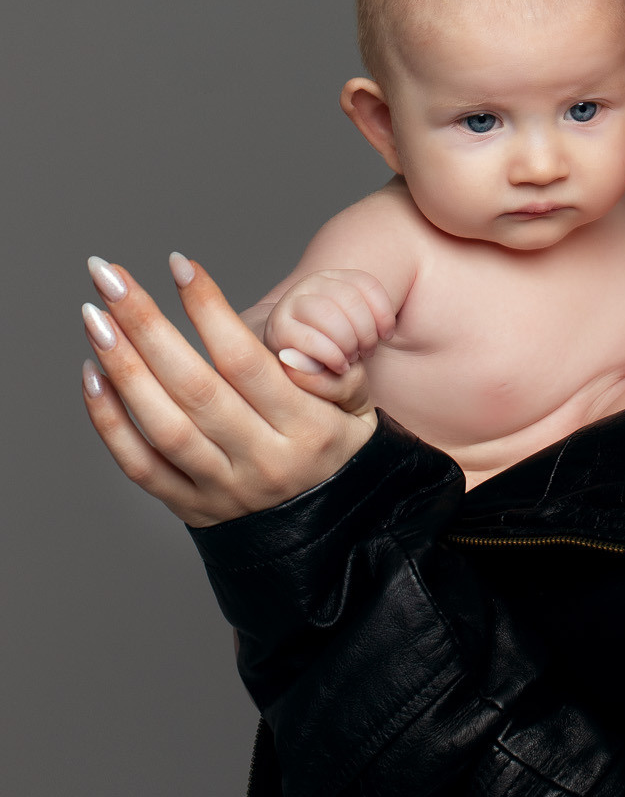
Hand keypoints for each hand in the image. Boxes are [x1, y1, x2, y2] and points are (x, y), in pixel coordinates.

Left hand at [81, 254, 377, 525]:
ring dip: (122, 368)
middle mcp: (262, 462)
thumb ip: (334, 373)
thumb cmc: (338, 450)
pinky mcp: (193, 510)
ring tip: (94, 319)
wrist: (333, 531)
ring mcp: (223, 490)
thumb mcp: (360, 409)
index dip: (208, 309)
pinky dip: (111, 423)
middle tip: (109, 277)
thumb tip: (290, 346)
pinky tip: (92, 376)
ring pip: (163, 427)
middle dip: (146, 325)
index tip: (180, 264)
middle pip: (194, 387)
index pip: (246, 361)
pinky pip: (141, 467)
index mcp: (306, 429)